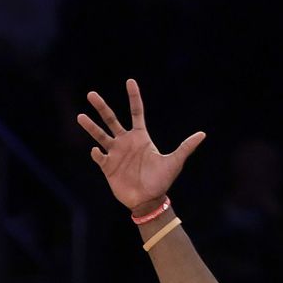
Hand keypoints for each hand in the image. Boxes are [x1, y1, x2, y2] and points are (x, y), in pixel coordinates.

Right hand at [77, 79, 205, 212]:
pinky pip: (98, 156)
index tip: (130, 81)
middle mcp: (125, 142)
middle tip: (91, 94)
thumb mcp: (174, 162)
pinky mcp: (107, 167)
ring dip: (90, 126)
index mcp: (141, 137)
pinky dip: (96, 153)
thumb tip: (203, 134)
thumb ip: (185, 147)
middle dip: (101, 107)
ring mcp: (115, 154)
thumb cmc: (161, 181)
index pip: (136, 112)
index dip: (133, 97)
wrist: (148, 200)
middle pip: (111, 119)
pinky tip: (95, 150)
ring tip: (80, 116)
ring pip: (100, 135)